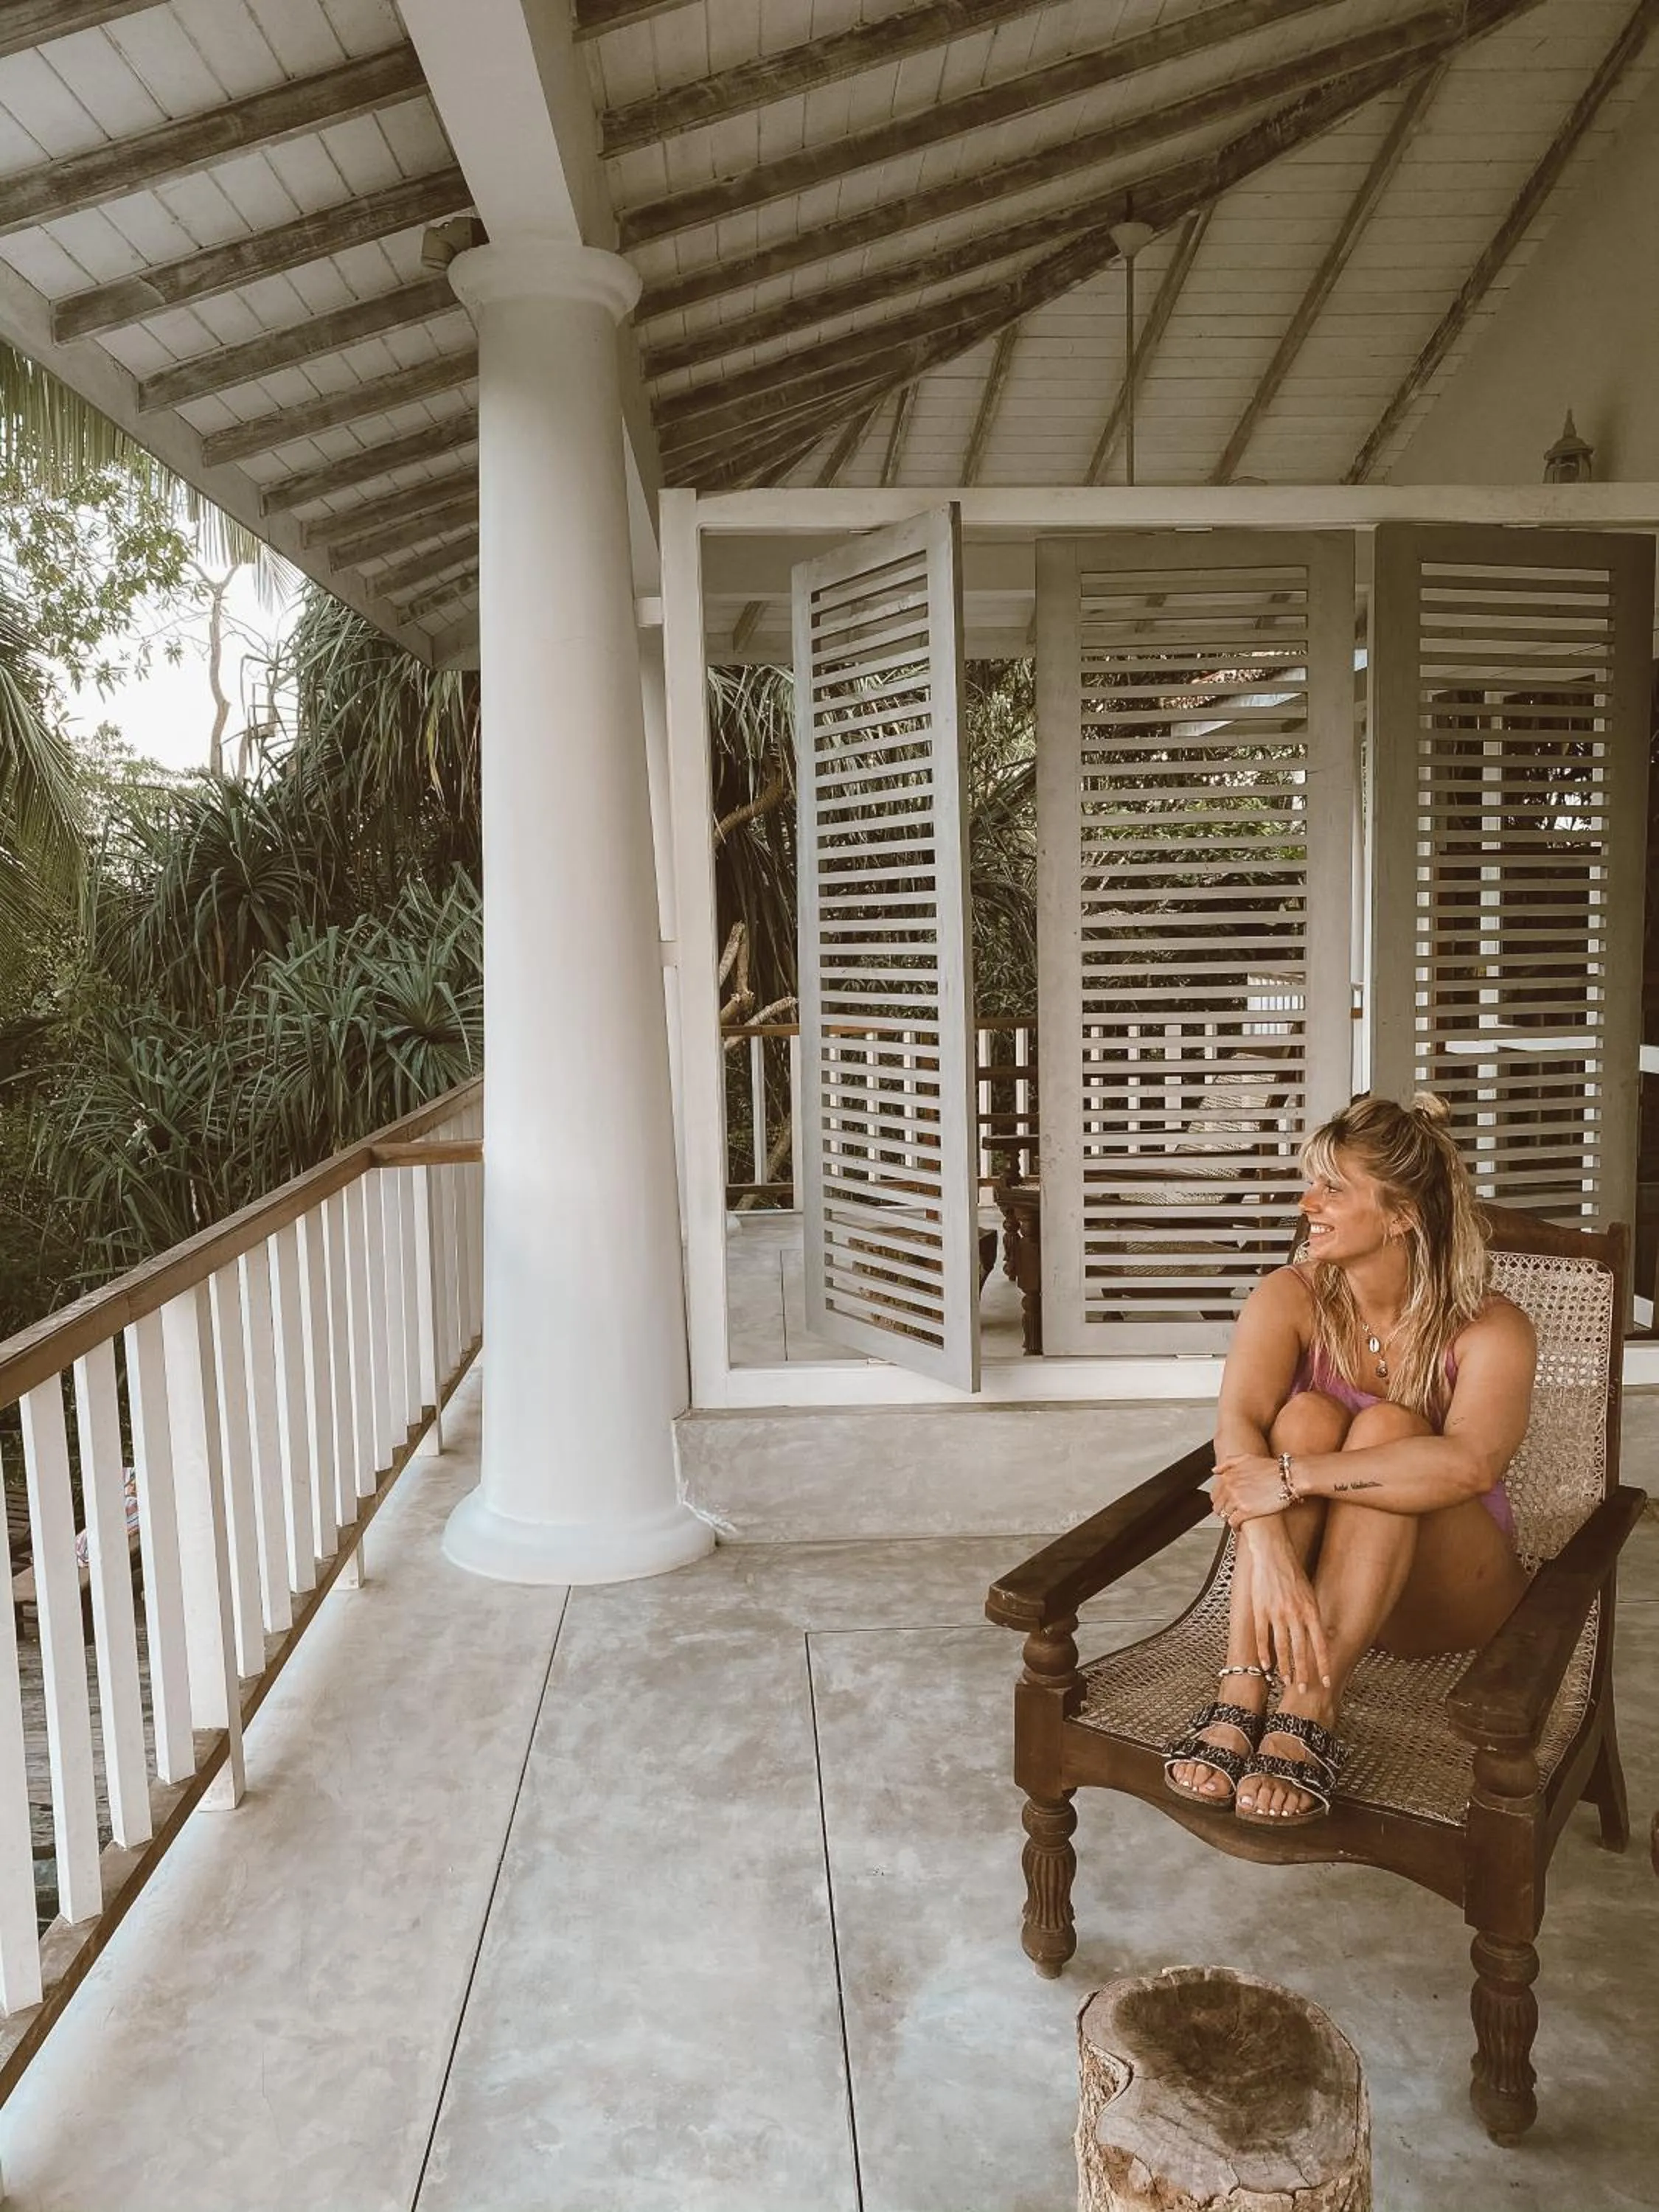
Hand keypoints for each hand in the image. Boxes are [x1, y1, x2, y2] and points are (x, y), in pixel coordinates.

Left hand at [1211, 1453, 1290, 1528]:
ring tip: (1237, 1519)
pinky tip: (1240, 1526)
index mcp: (1228, 1476)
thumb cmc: (1272, 1468)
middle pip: (1218, 1505)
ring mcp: (1237, 1499)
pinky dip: (1235, 1526)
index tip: (1224, 1504)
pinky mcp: (1246, 1511)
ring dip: (1230, 1518)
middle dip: (1223, 1511)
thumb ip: (1229, 1463)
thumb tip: (1215, 1470)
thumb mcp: (1247, 1458)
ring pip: (1225, 1514)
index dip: (1220, 1501)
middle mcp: (1230, 1487)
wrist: (1288, 1477)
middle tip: (1230, 1514)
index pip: (1214, 1494)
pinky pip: (1233, 1522)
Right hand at [1240, 1521, 1332, 1689]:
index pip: (1320, 1644)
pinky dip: (1264, 1654)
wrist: (1273, 1554)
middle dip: (1303, 1673)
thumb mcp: (1310, 1594)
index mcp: (1310, 1610)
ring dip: (1284, 1668)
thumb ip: (1313, 1616)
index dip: (1323, 1665)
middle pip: (1301, 1651)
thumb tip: (1318, 1638)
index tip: (1326, 1682)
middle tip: (1302, 1690)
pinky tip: (1266, 1666)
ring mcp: (1277, 1613)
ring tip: (1285, 1681)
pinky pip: (1263, 1637)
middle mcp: (1295, 1614)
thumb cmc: (1293, 1573)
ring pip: (1282, 1647)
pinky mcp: (1260, 1610)